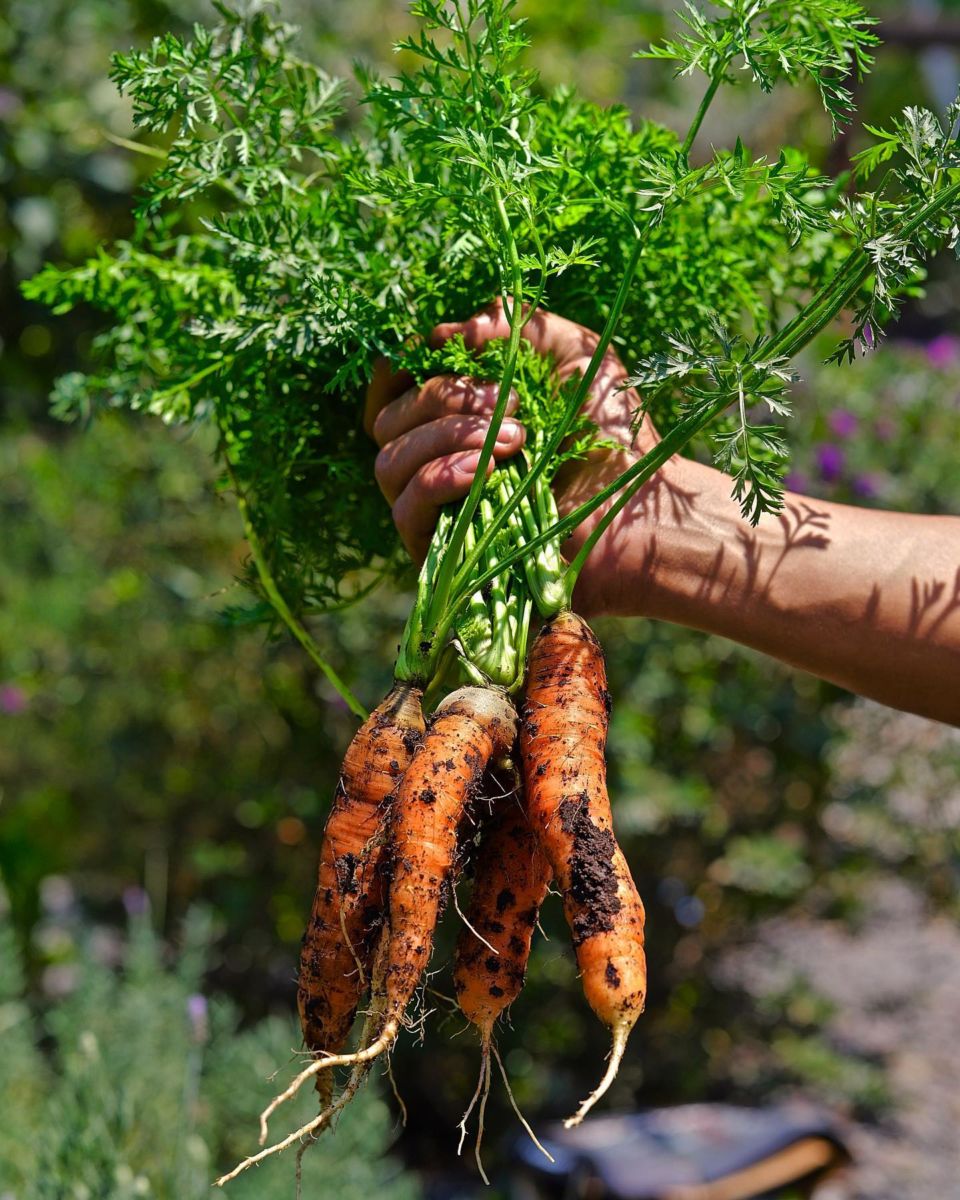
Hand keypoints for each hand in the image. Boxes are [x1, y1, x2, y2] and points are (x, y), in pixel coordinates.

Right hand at [364, 300, 679, 614]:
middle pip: (387, 421)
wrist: (646, 511)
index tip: (437, 350)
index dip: (400, 366)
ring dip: (444, 437)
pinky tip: (487, 470)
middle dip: (441, 398)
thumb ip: (517, 325)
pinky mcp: (445, 556)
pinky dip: (440, 479)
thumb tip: (450, 330)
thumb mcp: (575, 355)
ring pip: (389, 463)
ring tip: (515, 439)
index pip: (389, 390)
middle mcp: (437, 463)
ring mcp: (439, 513)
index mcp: (456, 418)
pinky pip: (406, 510)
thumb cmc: (615, 435)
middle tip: (507, 402)